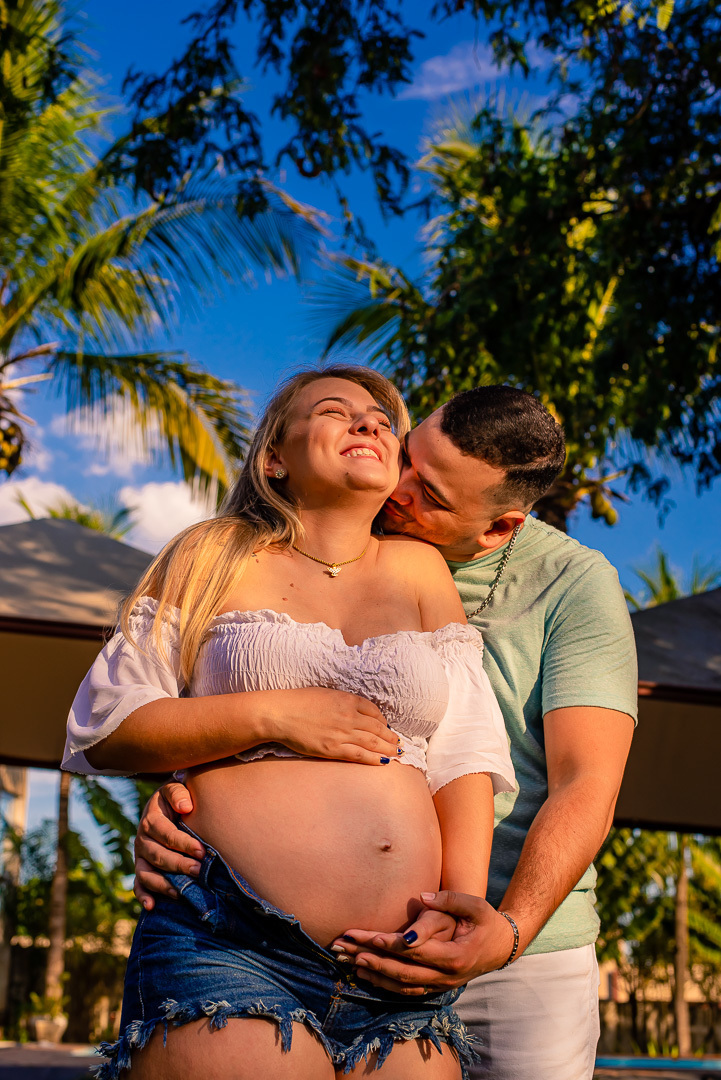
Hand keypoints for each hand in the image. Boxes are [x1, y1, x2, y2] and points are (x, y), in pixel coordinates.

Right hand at [133, 783, 203, 909]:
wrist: (164, 804)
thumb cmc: (176, 798)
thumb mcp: (175, 788)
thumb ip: (178, 793)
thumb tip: (186, 806)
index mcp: (151, 819)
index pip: (166, 834)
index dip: (183, 843)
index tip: (201, 850)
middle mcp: (142, 839)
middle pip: (158, 856)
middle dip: (179, 865)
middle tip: (199, 871)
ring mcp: (141, 856)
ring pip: (146, 873)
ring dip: (163, 884)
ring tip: (181, 892)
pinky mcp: (142, 867)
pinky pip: (138, 884)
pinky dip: (142, 895)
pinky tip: (151, 906)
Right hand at [265, 687, 400, 764]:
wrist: (281, 714)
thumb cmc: (299, 701)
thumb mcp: (326, 694)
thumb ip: (342, 701)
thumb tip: (355, 710)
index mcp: (347, 700)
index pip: (373, 710)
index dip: (383, 720)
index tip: (386, 726)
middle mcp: (349, 716)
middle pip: (377, 727)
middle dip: (390, 736)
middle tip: (399, 742)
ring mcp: (342, 733)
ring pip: (372, 742)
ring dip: (388, 748)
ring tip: (397, 752)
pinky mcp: (333, 749)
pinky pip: (359, 755)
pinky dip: (374, 759)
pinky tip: (384, 762)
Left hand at [333, 891, 516, 995]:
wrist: (502, 948)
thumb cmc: (487, 922)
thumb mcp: (475, 906)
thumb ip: (451, 900)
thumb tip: (424, 897)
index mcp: (455, 956)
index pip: (417, 952)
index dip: (392, 945)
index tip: (370, 935)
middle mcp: (446, 976)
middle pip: (403, 972)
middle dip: (374, 961)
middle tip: (349, 949)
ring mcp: (441, 986)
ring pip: (402, 986)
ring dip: (375, 976)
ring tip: (350, 963)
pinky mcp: (436, 988)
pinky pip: (406, 992)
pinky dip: (385, 985)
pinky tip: (367, 977)